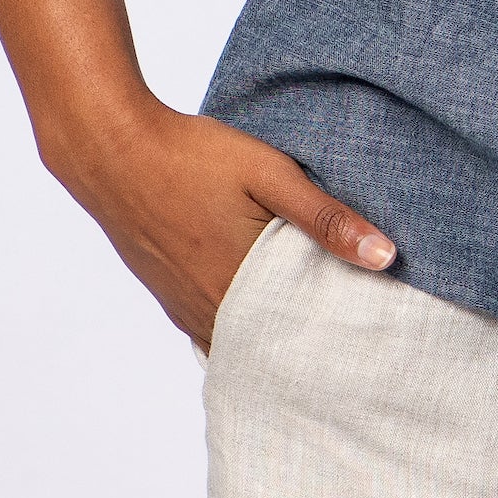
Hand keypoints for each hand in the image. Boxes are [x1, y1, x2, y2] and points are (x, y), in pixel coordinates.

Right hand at [45, 94, 396, 348]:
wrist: (111, 149)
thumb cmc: (192, 156)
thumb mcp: (270, 174)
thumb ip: (326, 217)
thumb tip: (386, 257)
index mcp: (241, 288)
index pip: (304, 338)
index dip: (338, 339)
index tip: (372, 338)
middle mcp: (210, 311)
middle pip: (273, 348)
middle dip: (310, 347)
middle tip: (352, 341)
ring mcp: (184, 308)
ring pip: (242, 343)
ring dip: (274, 340)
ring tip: (315, 328)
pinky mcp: (169, 297)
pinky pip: (214, 329)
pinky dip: (243, 329)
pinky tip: (264, 312)